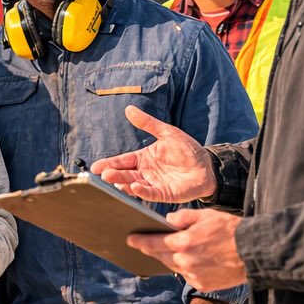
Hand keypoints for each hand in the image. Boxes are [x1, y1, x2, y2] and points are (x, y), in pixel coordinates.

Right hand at [91, 106, 216, 202]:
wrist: (207, 165)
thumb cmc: (187, 149)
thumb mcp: (167, 133)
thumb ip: (148, 124)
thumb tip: (129, 109)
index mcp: (143, 158)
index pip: (122, 161)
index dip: (109, 164)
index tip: (96, 167)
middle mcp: (145, 173)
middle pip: (125, 174)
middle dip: (113, 175)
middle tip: (103, 175)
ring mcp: (154, 184)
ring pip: (134, 185)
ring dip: (123, 184)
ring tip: (114, 181)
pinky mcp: (165, 194)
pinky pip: (151, 194)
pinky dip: (142, 191)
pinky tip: (134, 187)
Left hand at [127, 208, 247, 292]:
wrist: (254, 253)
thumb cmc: (231, 230)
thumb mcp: (205, 216)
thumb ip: (182, 217)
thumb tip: (168, 221)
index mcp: (183, 243)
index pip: (153, 243)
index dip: (140, 241)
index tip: (130, 239)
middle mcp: (185, 262)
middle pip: (160, 256)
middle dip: (150, 250)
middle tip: (142, 244)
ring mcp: (193, 275)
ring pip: (172, 266)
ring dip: (167, 258)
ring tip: (163, 251)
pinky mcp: (202, 285)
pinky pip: (186, 275)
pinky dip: (184, 267)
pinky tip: (186, 260)